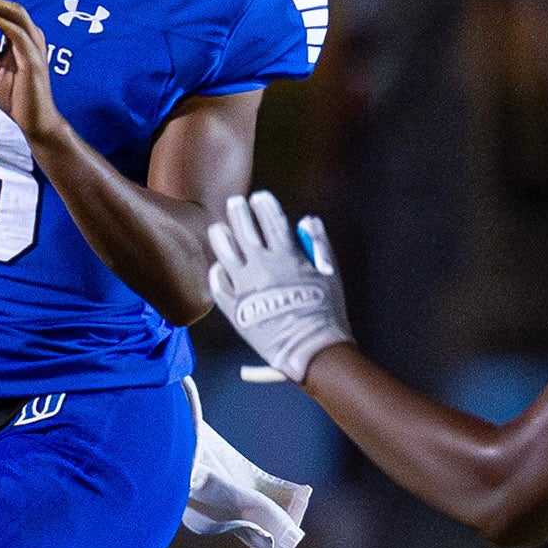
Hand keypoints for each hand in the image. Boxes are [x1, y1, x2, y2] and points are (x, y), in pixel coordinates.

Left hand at [0, 0, 67, 146]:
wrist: (33, 121)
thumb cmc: (15, 96)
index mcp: (22, 38)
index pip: (0, 13)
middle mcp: (31, 38)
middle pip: (8, 7)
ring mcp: (34, 48)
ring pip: (15, 14)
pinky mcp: (33, 60)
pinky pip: (18, 35)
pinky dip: (3, 23)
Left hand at [205, 192, 353, 383]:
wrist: (310, 350)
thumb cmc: (326, 312)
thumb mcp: (329, 274)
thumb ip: (317, 244)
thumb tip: (306, 220)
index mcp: (287, 256)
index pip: (271, 220)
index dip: (264, 205)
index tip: (259, 197)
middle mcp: (262, 267)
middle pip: (243, 230)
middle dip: (238, 211)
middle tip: (235, 203)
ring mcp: (245, 287)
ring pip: (224, 252)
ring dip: (221, 236)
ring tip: (220, 229)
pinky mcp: (235, 309)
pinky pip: (219, 284)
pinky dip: (218, 272)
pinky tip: (220, 266)